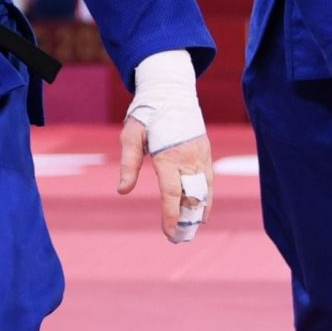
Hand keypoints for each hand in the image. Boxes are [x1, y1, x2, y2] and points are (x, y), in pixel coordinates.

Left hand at [119, 119, 213, 242]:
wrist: (171, 91)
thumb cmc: (147, 114)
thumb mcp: (130, 136)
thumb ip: (128, 164)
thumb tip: (123, 190)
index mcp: (168, 155)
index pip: (171, 193)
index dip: (171, 215)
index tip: (169, 233)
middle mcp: (188, 158)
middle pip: (191, 196)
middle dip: (186, 219)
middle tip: (178, 239)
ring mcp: (200, 155)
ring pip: (204, 191)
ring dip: (199, 212)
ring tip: (191, 230)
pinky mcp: (205, 153)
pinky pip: (208, 181)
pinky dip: (207, 198)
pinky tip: (201, 212)